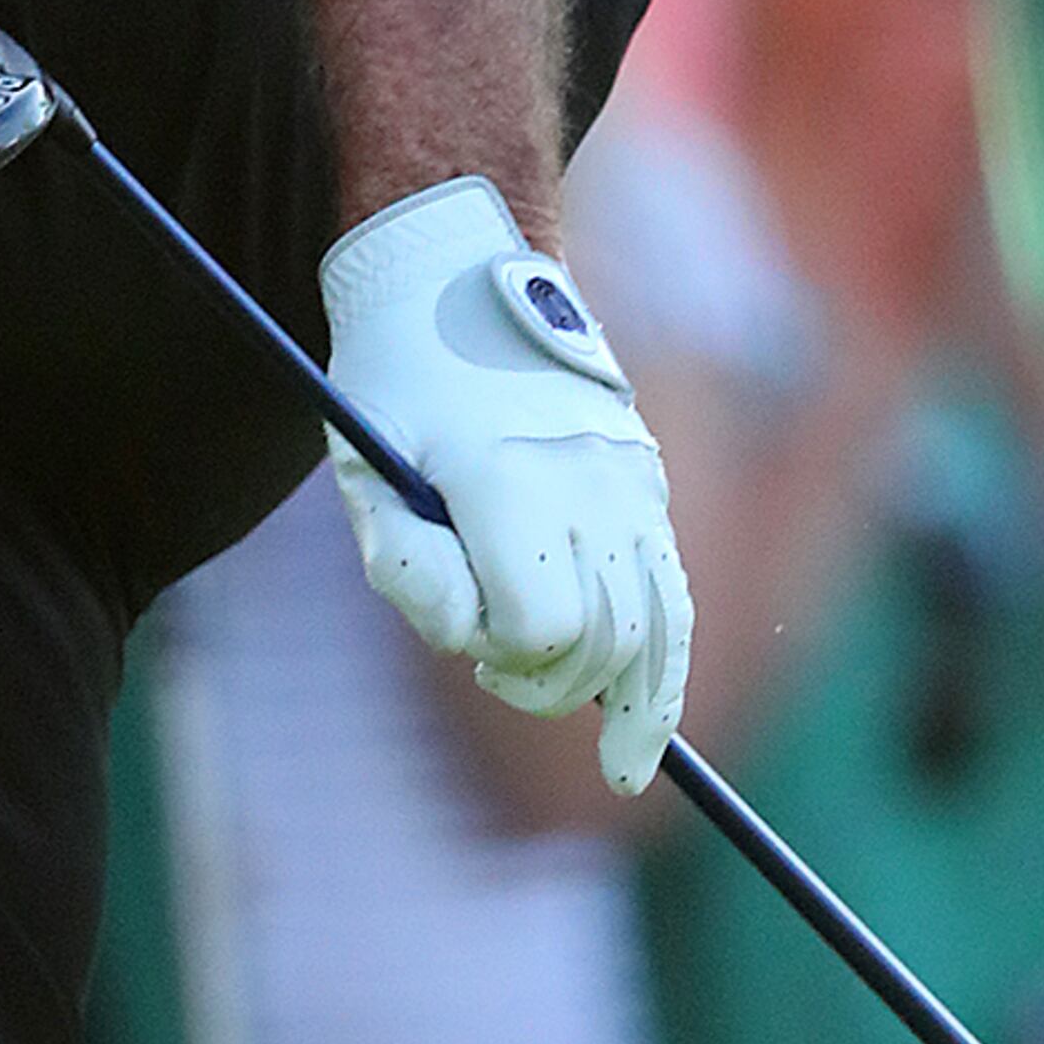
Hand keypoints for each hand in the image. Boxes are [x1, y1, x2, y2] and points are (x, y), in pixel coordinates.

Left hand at [318, 176, 692, 795]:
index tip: (468, 645)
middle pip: (602, 642)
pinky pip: (676, 597)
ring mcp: (630, 483)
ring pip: (660, 633)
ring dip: (624, 701)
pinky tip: (648, 738)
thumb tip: (479, 646)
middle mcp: (588, 482)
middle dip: (549, 684)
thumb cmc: (395, 387)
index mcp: (512, 479)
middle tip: (497, 670)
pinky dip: (668, 673)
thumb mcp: (367, 475)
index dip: (502, 656)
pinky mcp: (649, 485)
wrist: (458, 284)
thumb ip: (413, 572)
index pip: (540, 627)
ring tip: (616, 759)